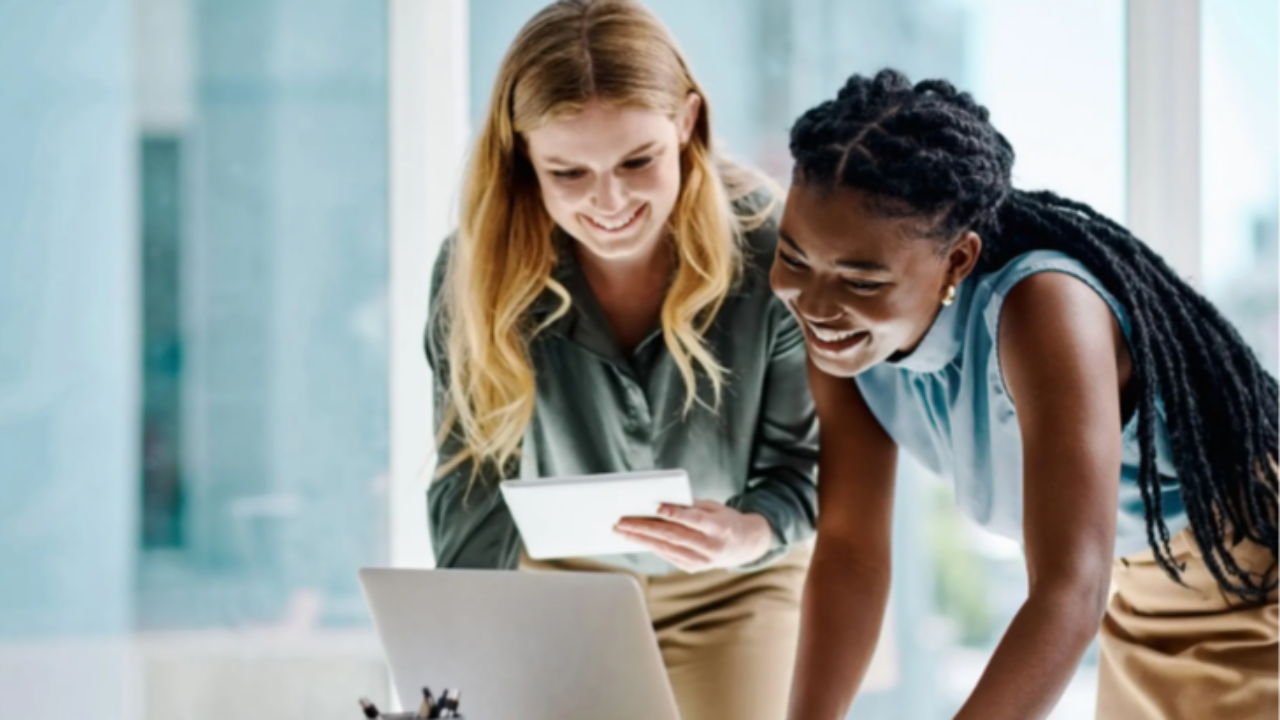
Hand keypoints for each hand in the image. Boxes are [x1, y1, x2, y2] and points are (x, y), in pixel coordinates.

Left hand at [614, 500, 774, 571]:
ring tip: (622, 531)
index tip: (656, 507)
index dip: (676, 514)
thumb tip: (661, 503)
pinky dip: (651, 546)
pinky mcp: (692, 568)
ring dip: (641, 540)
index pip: (694, 520)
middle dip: (645, 528)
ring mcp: (701, 561)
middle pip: (673, 536)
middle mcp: (711, 547)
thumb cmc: (725, 520)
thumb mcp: (715, 507)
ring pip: (666, 549)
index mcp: (720, 528)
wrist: (744, 545)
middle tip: (622, 521)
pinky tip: (636, 539)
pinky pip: (668, 556)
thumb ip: (691, 506)